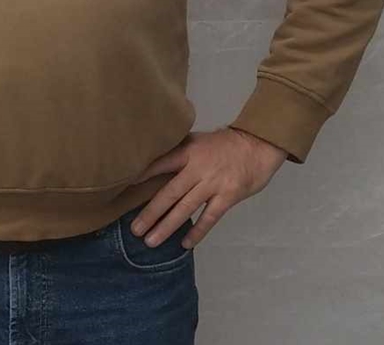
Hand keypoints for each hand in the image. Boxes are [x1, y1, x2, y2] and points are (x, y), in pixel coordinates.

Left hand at [130, 127, 286, 249]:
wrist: (257, 145)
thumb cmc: (224, 144)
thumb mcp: (198, 140)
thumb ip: (179, 151)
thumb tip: (153, 160)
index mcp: (188, 151)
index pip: (160, 164)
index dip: (143, 175)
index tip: (125, 188)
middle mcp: (197, 168)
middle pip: (169, 193)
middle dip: (151, 212)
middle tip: (135, 229)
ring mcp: (212, 184)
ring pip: (185, 208)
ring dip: (167, 226)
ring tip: (151, 241)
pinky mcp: (227, 197)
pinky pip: (209, 218)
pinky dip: (196, 232)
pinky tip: (184, 244)